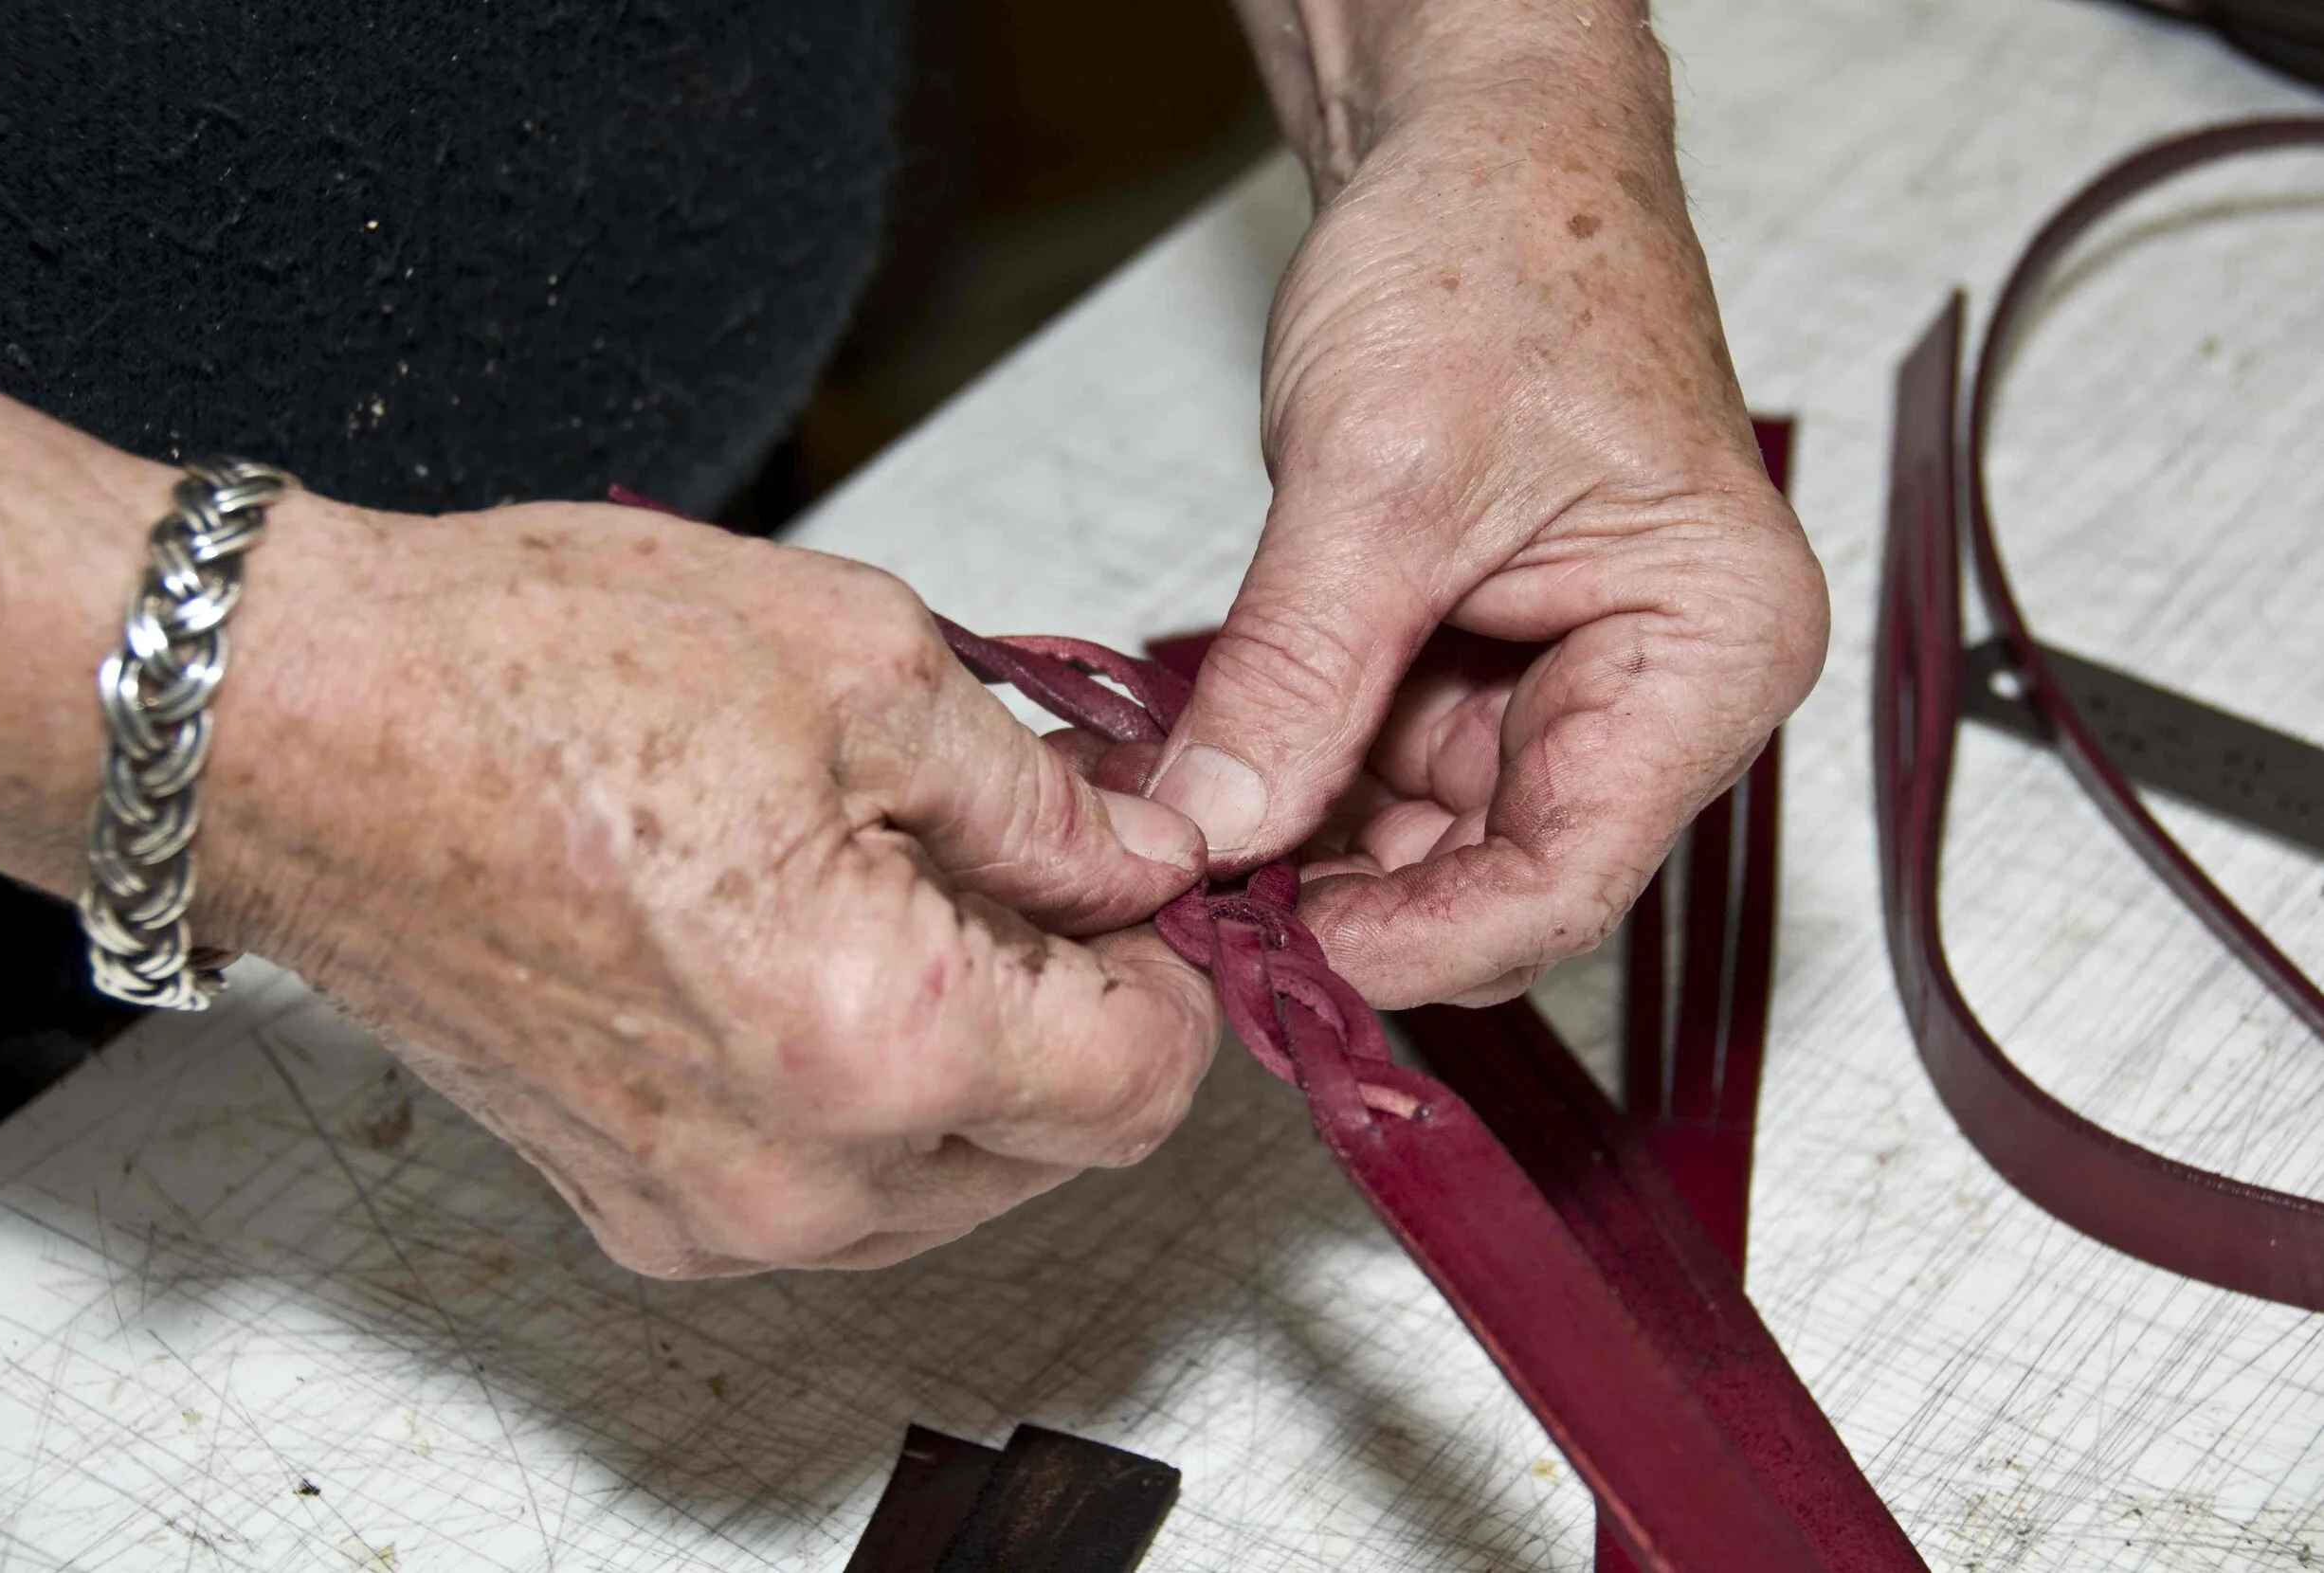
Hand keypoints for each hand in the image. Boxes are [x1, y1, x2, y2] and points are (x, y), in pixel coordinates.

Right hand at [187, 494, 1219, 1274]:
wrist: (297, 733)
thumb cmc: (524, 678)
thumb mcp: (860, 664)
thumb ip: (1044, 799)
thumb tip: (1145, 859)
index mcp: (879, 1039)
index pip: (1148, 1081)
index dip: (1175, 972)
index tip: (1145, 892)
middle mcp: (799, 1175)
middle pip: (1064, 1146)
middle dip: (1081, 1012)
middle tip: (1031, 871)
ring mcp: (708, 1216)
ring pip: (957, 1178)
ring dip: (982, 1060)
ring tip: (902, 899)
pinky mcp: (640, 1211)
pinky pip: (837, 1188)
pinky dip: (871, 1095)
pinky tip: (813, 958)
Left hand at [1157, 14, 1828, 1007]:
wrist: (1474, 143)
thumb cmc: (1497, 249)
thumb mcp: (1374, 479)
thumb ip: (1297, 676)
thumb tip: (1216, 834)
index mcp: (1708, 649)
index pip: (1566, 878)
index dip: (1413, 943)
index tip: (1274, 963)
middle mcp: (1657, 683)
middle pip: (1495, 873)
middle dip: (1338, 891)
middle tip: (1190, 899)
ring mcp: (1566, 677)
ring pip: (1423, 835)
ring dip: (1297, 837)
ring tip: (1172, 820)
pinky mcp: (1485, 658)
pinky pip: (1385, 764)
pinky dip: (1294, 772)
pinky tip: (1205, 767)